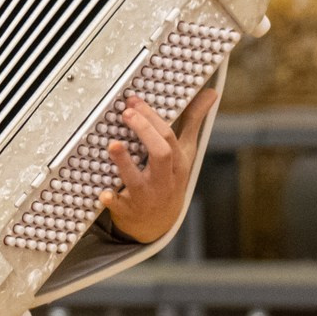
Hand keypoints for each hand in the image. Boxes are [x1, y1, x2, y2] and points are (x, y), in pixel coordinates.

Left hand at [99, 87, 216, 244]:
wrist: (158, 223)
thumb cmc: (171, 178)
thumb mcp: (186, 153)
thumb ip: (193, 121)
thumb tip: (212, 92)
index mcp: (178, 163)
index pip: (169, 137)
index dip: (151, 117)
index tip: (133, 100)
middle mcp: (164, 178)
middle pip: (160, 154)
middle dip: (144, 131)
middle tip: (126, 113)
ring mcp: (146, 195)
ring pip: (137, 179)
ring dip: (124, 162)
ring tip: (113, 144)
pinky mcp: (128, 210)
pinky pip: (120, 206)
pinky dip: (112, 200)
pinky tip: (104, 193)